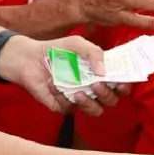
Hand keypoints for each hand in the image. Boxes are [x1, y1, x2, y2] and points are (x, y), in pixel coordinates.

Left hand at [0, 34, 120, 116]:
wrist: (29, 58)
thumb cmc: (56, 49)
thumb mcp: (77, 44)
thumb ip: (93, 52)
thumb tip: (104, 71)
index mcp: (100, 73)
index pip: (120, 84)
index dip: (124, 86)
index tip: (121, 82)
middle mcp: (93, 89)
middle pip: (111, 101)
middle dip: (107, 94)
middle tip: (97, 84)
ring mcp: (79, 99)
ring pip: (96, 111)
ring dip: (91, 104)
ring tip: (80, 93)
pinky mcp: (62, 106)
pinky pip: (69, 109)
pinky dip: (62, 97)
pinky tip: (53, 85)